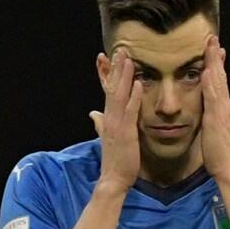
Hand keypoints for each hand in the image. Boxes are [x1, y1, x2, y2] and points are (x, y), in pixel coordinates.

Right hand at [89, 49, 142, 191]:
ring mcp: (116, 124)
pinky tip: (137, 83)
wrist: (113, 179)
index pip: (106, 90)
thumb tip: (93, 113)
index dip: (106, 73)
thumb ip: (100, 123)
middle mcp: (109, 118)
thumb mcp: (107, 137)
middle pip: (112, 88)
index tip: (106, 57)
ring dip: (124, 76)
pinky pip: (130, 111)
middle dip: (116, 68)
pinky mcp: (125, 132)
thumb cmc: (115, 160)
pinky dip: (133, 97)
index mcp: (107, 118)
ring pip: (119, 95)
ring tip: (128, 59)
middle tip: (120, 49)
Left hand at [199, 36, 229, 180]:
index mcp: (223, 107)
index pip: (220, 81)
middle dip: (215, 57)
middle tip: (212, 38)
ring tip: (210, 46)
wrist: (227, 167)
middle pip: (220, 76)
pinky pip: (212, 97)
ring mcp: (220, 110)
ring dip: (213, 63)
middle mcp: (224, 106)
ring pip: (217, 82)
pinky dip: (210, 83)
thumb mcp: (225, 127)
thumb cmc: (222, 150)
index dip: (218, 64)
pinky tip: (206, 70)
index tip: (215, 49)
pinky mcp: (215, 118)